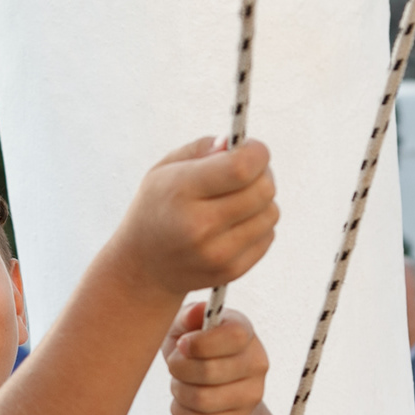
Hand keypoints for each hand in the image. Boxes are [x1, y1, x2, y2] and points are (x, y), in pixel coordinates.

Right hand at [106, 137, 278, 301]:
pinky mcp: (231, 271)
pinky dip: (258, 226)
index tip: (250, 149)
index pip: (242, 167)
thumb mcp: (164, 170)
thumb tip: (233, 143)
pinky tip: (233, 226)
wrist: (143, 268)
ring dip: (261, 202)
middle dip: (261, 174)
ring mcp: (217, 253)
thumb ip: (200, 148)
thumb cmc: (157, 210)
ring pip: (271, 213)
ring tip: (236, 202)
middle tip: (245, 175)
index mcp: (181, 191)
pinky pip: (268, 236)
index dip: (256, 153)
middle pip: (264, 189)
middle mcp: (200, 225)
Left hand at [162, 303, 269, 414]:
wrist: (210, 383)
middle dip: (179, 369)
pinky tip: (183, 401)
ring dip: (179, 391)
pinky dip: (180, 411)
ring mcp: (252, 395)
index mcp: (245, 331)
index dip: (199, 343)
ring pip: (202, 400)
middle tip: (174, 365)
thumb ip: (187, 316)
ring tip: (179, 382)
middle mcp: (256, 362)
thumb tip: (195, 312)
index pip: (232, 337)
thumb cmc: (194, 346)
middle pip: (209, 371)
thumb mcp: (185, 326)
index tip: (182, 344)